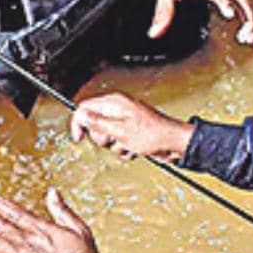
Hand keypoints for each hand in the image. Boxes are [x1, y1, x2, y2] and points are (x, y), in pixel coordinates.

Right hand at [69, 92, 193, 162]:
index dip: (79, 122)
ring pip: (107, 138)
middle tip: (115, 138)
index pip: (85, 108)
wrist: (174, 144)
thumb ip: (97, 123)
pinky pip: (119, 144)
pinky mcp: (132, 134)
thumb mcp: (119, 130)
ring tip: (129, 144)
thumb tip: (81, 116)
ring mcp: (126, 122)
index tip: (79, 137)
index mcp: (115, 103)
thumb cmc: (154, 134)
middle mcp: (120, 110)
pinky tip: (136, 148)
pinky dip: (125, 149)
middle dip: (103, 137)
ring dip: (116, 146)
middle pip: (95, 125)